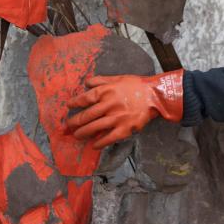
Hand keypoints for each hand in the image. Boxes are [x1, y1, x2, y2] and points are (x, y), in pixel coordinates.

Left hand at [66, 70, 183, 148]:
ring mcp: (116, 118)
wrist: (154, 96)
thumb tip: (86, 82)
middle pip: (87, 115)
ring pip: (94, 128)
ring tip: (77, 135)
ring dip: (83, 133)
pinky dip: (100, 143)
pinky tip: (94, 146)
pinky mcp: (125, 129)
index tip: (68, 106)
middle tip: (68, 126)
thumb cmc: (136, 85)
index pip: (85, 99)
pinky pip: (109, 138)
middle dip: (75, 122)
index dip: (75, 103)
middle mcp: (108, 105)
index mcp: (106, 91)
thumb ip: (101, 80)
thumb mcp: (117, 78)